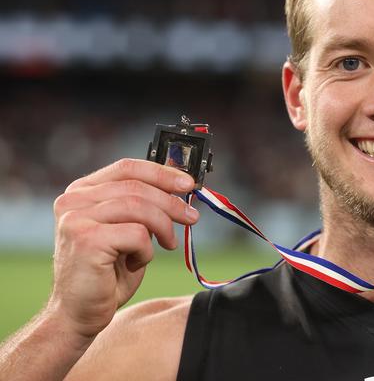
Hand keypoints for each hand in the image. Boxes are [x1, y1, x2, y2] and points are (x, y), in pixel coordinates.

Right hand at [48, 158, 198, 340]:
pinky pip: (136, 234)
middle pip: (137, 186)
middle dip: (172, 202)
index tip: (188, 183)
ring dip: (164, 226)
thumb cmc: (107, 273)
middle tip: (192, 217)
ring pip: (139, 207)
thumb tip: (180, 185)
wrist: (79, 314)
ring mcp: (76, 218)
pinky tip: (137, 263)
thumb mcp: (127, 229)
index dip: (162, 172)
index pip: (127, 167)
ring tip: (169, 244)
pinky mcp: (86, 240)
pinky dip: (147, 250)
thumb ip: (142, 206)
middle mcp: (74, 200)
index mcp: (82, 192)